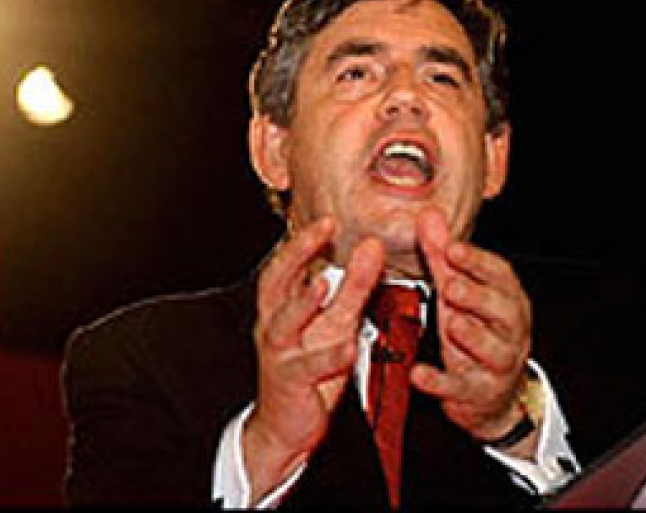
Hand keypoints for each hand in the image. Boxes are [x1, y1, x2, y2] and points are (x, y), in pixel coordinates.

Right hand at [243, 217, 383, 500]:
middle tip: (321, 230)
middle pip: (276, 283)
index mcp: (284, 307)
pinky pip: (307, 367)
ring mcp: (279, 354)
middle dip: (297, 253)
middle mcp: (275, 326)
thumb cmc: (309, 368)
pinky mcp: (290, 382)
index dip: (304, 241)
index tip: (327, 219)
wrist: (288, 426)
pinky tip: (347, 345)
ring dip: (302, 302)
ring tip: (323, 283)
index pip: (287, 265)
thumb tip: (370, 246)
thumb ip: (354, 286)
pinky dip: (327, 356)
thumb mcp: (337, 321)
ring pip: (283, 324)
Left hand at [412, 207, 533, 448]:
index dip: (477, 261)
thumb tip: (429, 215)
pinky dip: (441, 382)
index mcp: (506, 300)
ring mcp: (497, 365)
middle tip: (451, 285)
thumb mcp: (457, 292)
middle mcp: (510, 331)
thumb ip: (442, 257)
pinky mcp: (478, 394)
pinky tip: (419, 374)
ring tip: (452, 323)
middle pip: (504, 312)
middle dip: (478, 296)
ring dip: (473, 337)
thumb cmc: (474, 333)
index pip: (500, 275)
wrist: (489, 394)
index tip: (452, 248)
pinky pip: (462, 388)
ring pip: (494, 351)